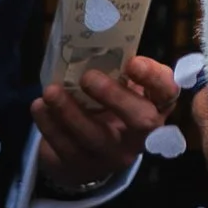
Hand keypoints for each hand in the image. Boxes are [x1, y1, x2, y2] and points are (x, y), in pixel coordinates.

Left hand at [33, 51, 173, 193]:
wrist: (87, 152)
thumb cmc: (108, 106)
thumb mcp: (121, 88)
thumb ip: (117, 69)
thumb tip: (97, 40)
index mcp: (155, 107)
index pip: (167, 93)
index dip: (154, 78)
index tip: (133, 62)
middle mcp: (141, 135)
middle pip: (141, 120)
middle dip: (115, 96)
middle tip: (88, 77)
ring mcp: (114, 155)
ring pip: (95, 137)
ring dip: (70, 112)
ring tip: (51, 91)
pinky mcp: (84, 167)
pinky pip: (66, 148)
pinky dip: (50, 125)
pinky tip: (39, 107)